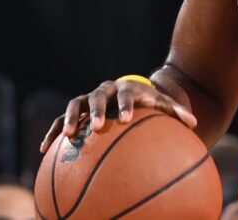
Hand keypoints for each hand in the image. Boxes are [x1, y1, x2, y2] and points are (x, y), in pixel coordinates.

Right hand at [39, 77, 197, 152]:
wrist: (129, 92)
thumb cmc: (148, 102)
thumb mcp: (163, 104)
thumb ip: (177, 112)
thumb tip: (194, 123)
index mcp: (127, 88)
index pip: (126, 93)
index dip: (125, 105)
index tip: (125, 119)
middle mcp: (105, 91)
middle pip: (98, 96)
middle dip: (97, 110)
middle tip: (98, 126)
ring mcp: (88, 99)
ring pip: (75, 104)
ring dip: (71, 118)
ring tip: (70, 136)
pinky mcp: (76, 110)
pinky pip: (61, 120)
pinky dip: (53, 132)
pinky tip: (44, 150)